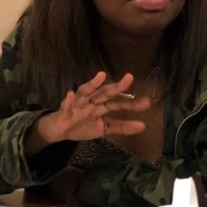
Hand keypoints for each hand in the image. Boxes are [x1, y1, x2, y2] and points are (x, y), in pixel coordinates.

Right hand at [32, 71, 150, 146]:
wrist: (58, 131)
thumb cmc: (82, 125)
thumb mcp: (104, 128)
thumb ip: (122, 127)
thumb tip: (143, 126)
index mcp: (101, 105)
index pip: (118, 103)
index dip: (132, 103)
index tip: (147, 103)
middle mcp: (91, 101)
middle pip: (105, 92)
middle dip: (117, 86)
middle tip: (130, 78)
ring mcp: (77, 105)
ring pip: (85, 92)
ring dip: (92, 84)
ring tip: (101, 76)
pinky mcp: (64, 112)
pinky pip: (66, 106)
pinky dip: (68, 100)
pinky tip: (70, 94)